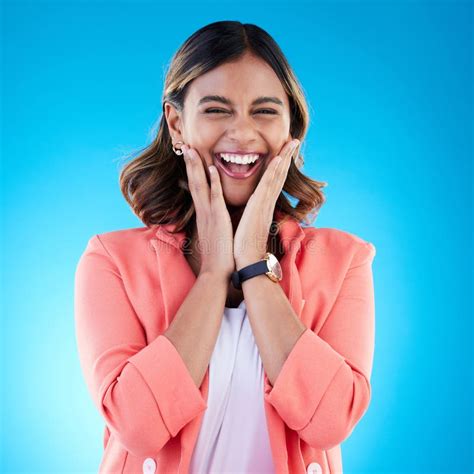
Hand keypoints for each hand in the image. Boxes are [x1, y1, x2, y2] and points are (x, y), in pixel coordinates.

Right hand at [181, 144, 234, 278]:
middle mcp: (203, 212)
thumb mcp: (214, 234)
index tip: (190, 157)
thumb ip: (212, 222)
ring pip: (200, 186)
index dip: (192, 172)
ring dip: (196, 167)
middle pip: (194, 183)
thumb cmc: (218, 255)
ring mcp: (209, 214)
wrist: (218, 272)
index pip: (196, 189)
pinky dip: (213, 182)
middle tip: (185, 145)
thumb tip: (212, 218)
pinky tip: (211, 169)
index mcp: (203, 215)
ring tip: (191, 149)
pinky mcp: (218, 219)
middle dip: (189, 164)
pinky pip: (214, 197)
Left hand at [233, 138, 299, 268]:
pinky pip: (267, 185)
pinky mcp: (259, 207)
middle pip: (280, 175)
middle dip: (287, 157)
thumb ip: (252, 213)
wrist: (248, 260)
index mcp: (264, 205)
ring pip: (276, 176)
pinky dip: (274, 172)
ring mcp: (265, 204)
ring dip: (284, 158)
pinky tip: (278, 159)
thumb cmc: (246, 245)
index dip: (280, 165)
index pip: (274, 181)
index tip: (284, 152)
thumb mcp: (249, 223)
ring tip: (291, 143)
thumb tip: (251, 209)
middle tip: (294, 141)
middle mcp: (267, 202)